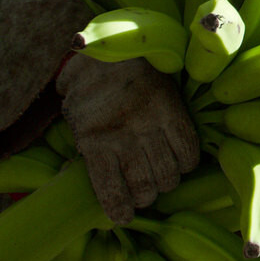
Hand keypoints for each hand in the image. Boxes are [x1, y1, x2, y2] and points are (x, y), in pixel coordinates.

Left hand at [55, 53, 198, 223]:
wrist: (112, 44)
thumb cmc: (88, 85)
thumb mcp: (73, 117)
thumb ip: (82, 146)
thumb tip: (72, 176)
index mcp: (93, 142)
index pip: (110, 192)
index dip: (120, 211)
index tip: (123, 216)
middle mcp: (123, 138)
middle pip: (144, 188)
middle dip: (144, 197)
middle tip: (143, 192)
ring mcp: (150, 125)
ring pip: (168, 175)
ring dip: (165, 182)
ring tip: (161, 177)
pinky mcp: (172, 111)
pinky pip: (188, 151)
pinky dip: (186, 162)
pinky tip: (179, 160)